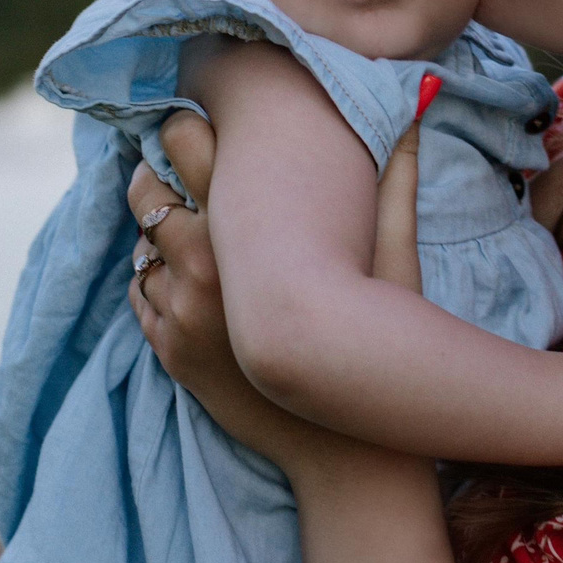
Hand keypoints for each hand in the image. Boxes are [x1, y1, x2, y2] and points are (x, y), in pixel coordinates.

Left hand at [128, 109, 424, 472]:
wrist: (349, 452)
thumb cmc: (382, 344)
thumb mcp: (398, 259)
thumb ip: (397, 182)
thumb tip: (422, 109)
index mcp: (251, 235)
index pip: (185, 147)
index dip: (181, 129)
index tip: (194, 128)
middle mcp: (206, 270)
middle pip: (146, 194)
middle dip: (154, 176)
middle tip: (173, 170)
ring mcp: (182, 316)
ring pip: (141, 248)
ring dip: (157, 234)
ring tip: (189, 228)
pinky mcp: (172, 354)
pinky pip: (142, 298)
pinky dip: (158, 283)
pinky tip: (192, 282)